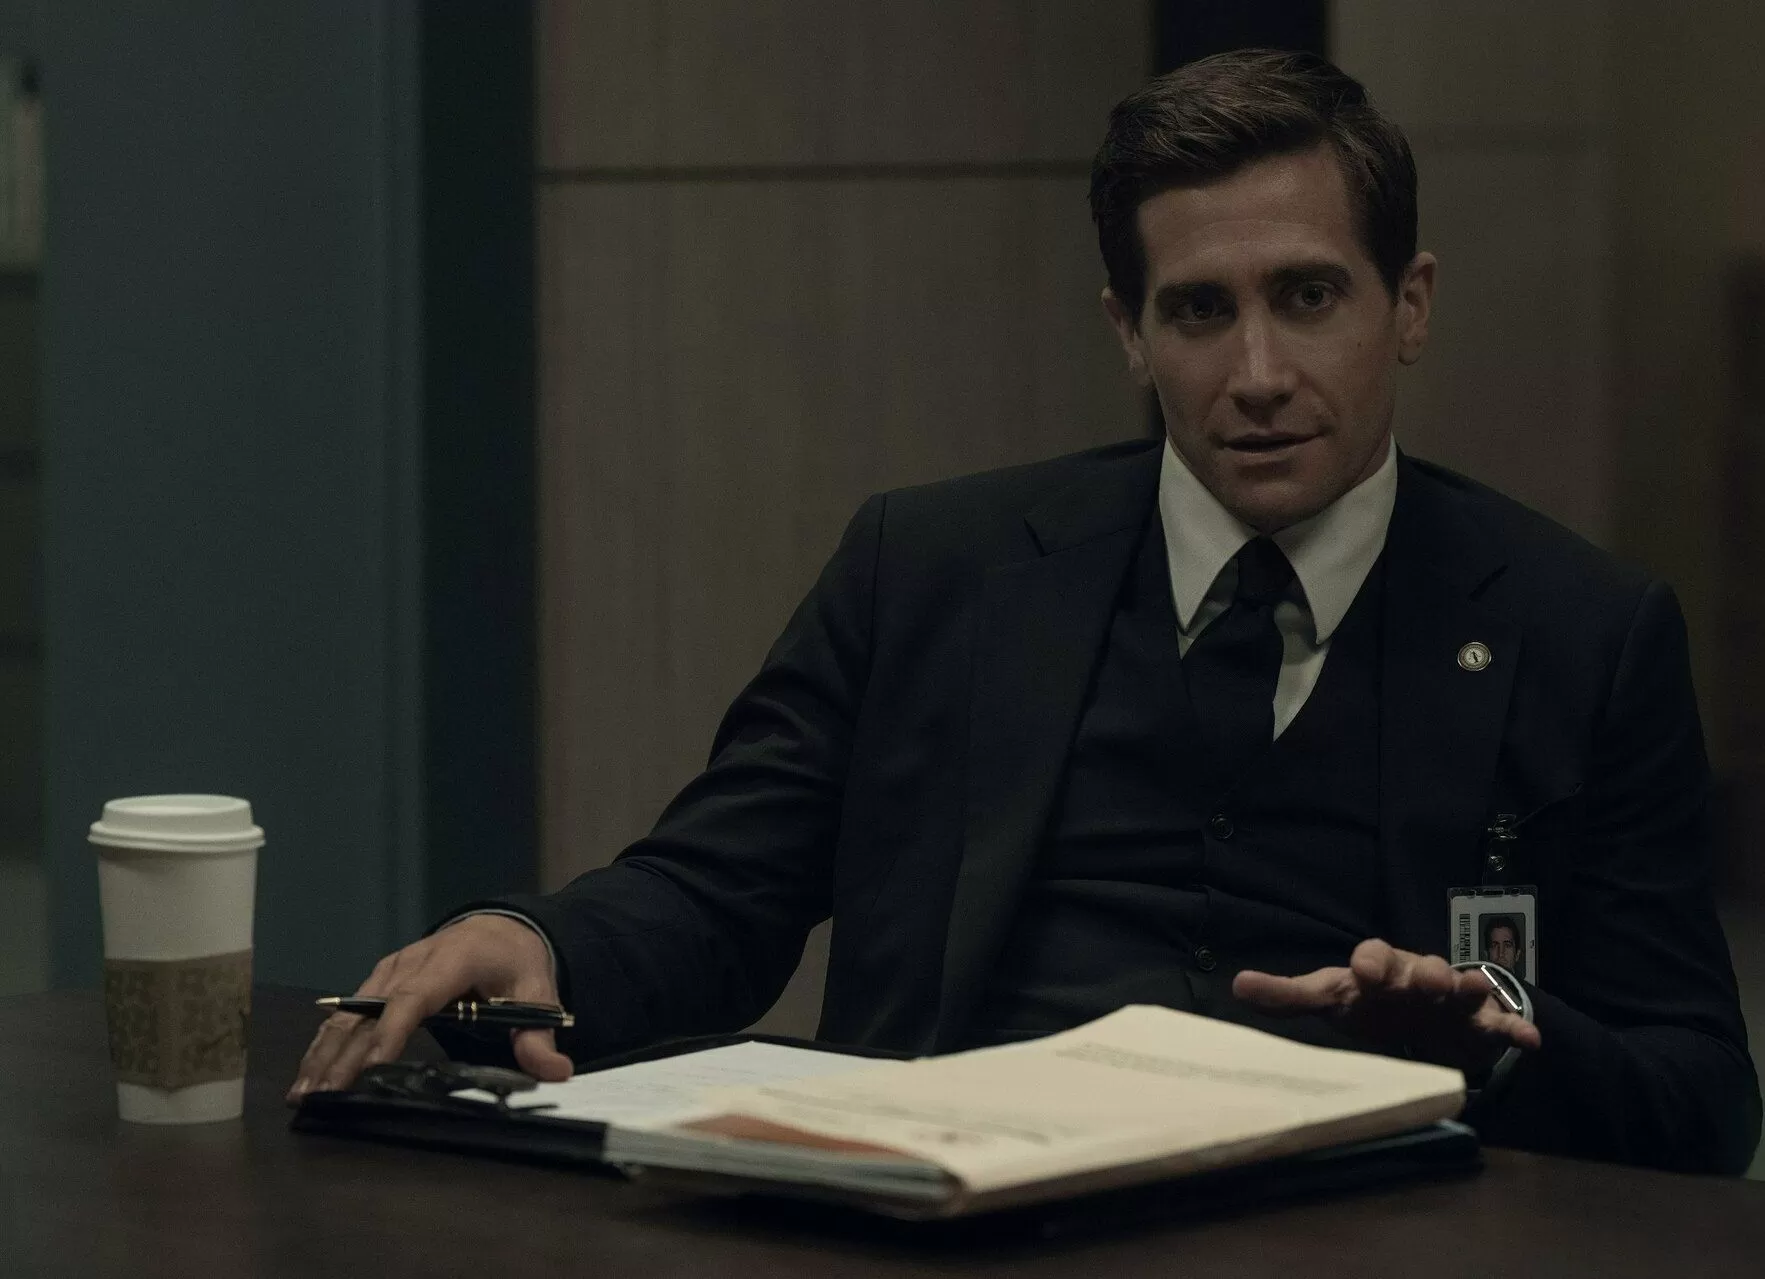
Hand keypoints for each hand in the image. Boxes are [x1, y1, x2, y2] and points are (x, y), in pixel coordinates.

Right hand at [287, 914, 572, 1103]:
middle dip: (344, 1053)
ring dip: (325, 1051)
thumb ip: (539, 1035)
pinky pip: (349, 1012)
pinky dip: (328, 1041)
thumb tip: (555, 1071)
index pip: (416, 996)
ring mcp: (392, 969)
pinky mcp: (381, 980)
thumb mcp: (538, 994)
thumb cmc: (517, 963)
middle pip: (372, 1009)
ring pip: (351, 1011)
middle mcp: (414, 960)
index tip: (370, 1067)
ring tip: (303, 1091)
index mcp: (455, 958)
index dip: (392, 1031)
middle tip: (321, 1094)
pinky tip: (311, 1071)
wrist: (501, 929)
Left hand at [1231, 938, 1541, 1076]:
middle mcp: (1416, 976)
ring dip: (1466, 988)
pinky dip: (1514, 1029)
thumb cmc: (1370, 1004)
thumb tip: (1237, 984)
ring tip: (1470, 989)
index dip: (1368, 961)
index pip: (1371, 955)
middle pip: (1420, 967)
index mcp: (1378, 969)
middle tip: (1427, 979)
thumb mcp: (1331, 999)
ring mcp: (1451, 998)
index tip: (1364, 970)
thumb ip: (1289, 996)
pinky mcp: (1480, 1024)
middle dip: (1423, 971)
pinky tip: (1530, 1041)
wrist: (1422, 1019)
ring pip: (1460, 988)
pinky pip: (1499, 1024)